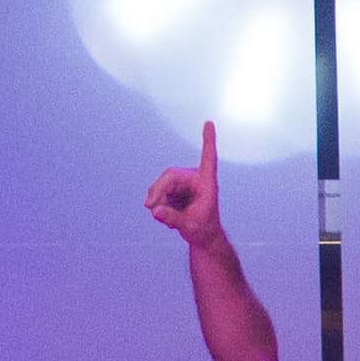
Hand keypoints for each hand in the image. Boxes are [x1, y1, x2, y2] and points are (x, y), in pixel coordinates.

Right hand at [142, 122, 224, 242]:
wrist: (201, 237)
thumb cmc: (203, 230)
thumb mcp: (189, 227)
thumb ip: (173, 219)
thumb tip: (155, 210)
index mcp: (207, 184)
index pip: (208, 159)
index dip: (208, 141)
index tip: (209, 123)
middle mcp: (195, 179)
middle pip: (171, 176)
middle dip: (158, 190)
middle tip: (150, 207)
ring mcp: (183, 183)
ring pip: (161, 183)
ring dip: (156, 199)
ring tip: (164, 219)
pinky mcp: (173, 189)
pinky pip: (157, 191)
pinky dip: (156, 203)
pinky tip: (164, 214)